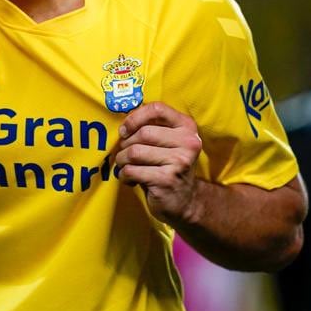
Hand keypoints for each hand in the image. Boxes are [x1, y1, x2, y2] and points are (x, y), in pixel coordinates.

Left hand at [115, 102, 202, 225]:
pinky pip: (132, 171)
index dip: (135, 117)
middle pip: (143, 133)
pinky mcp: (167, 180)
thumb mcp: (168, 142)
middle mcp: (188, 142)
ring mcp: (179, 162)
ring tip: (126, 166)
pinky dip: (124, 175)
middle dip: (126, 144)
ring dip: (122, 160)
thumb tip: (123, 120)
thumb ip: (152, 127)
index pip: (157, 109)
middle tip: (125, 154)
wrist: (185, 201)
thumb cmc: (168, 166)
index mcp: (187, 127)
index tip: (125, 130)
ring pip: (134, 152)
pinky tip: (131, 179)